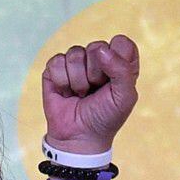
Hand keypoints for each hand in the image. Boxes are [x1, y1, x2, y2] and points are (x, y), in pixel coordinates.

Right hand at [40, 36, 139, 156]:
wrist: (78, 137)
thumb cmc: (105, 117)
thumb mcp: (124, 97)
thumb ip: (122, 70)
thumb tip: (101, 49)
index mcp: (120, 62)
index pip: (121, 42)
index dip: (117, 60)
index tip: (115, 80)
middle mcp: (98, 58)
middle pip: (97, 46)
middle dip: (96, 74)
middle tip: (95, 91)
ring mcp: (76, 62)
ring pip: (75, 53)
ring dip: (78, 81)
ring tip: (81, 94)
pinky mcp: (55, 68)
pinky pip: (57, 61)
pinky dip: (62, 82)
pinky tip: (66, 93)